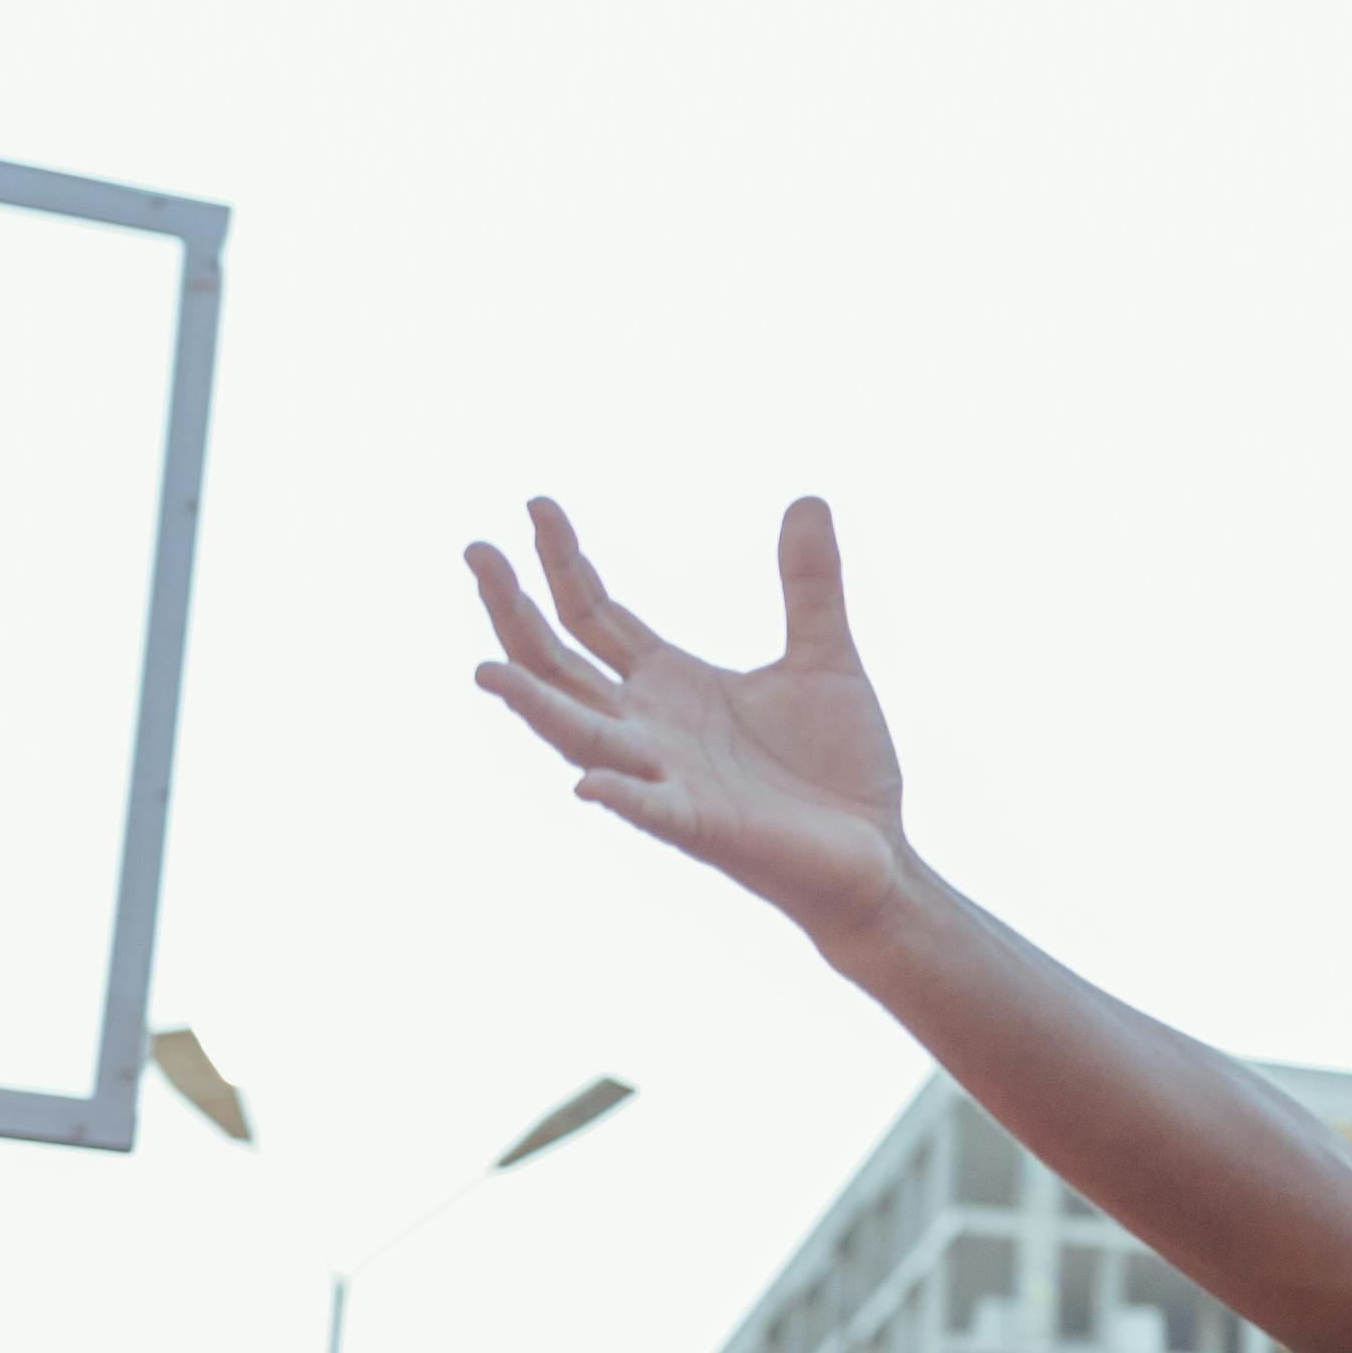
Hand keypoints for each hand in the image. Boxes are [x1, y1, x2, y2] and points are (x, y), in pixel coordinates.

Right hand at [471, 497, 921, 951]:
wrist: (875, 853)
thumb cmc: (837, 765)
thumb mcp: (825, 658)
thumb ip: (810, 584)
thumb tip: (807, 499)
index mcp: (669, 683)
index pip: (593, 615)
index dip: (562, 562)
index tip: (535, 504)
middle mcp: (650, 727)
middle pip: (559, 664)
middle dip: (514, 611)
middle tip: (475, 551)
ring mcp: (667, 778)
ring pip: (582, 737)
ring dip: (536, 708)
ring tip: (486, 671)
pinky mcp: (703, 828)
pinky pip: (651, 812)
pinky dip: (620, 796)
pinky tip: (589, 781)